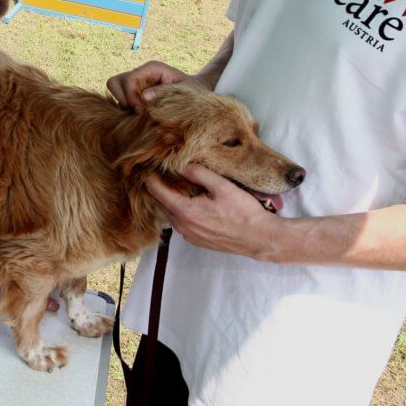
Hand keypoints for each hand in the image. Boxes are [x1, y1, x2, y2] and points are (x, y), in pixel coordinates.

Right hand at [106, 61, 206, 112]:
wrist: (197, 96)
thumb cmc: (193, 92)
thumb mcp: (184, 91)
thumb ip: (164, 92)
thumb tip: (144, 97)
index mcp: (151, 68)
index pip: (129, 79)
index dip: (131, 96)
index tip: (140, 111)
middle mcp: (140, 74)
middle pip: (115, 82)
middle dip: (122, 99)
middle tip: (136, 111)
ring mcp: (136, 84)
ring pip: (115, 90)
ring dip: (122, 104)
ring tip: (137, 114)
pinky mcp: (135, 94)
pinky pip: (121, 100)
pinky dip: (126, 109)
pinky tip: (139, 116)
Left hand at [146, 163, 288, 261]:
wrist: (259, 238)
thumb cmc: (244, 212)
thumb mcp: (222, 187)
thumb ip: (200, 174)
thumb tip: (183, 165)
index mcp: (186, 212)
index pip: (158, 193)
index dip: (151, 180)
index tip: (146, 169)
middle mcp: (184, 227)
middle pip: (162, 205)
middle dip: (159, 190)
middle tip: (159, 174)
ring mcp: (190, 236)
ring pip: (171, 215)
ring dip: (170, 202)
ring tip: (173, 186)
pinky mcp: (198, 241)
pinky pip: (181, 224)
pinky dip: (179, 212)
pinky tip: (189, 202)